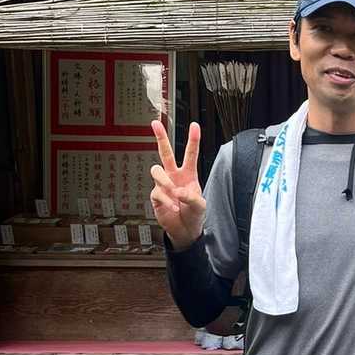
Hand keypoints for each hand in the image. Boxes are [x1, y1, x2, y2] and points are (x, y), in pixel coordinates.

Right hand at [150, 120, 205, 249]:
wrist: (185, 230)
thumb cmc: (194, 214)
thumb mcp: (200, 206)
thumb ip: (191, 197)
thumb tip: (178, 191)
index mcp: (188, 175)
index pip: (190, 154)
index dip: (193, 139)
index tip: (194, 125)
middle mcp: (174, 176)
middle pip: (165, 153)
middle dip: (160, 137)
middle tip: (155, 123)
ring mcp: (164, 184)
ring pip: (156, 170)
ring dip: (165, 180)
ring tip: (174, 192)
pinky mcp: (156, 195)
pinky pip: (158, 192)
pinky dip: (167, 200)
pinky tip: (174, 208)